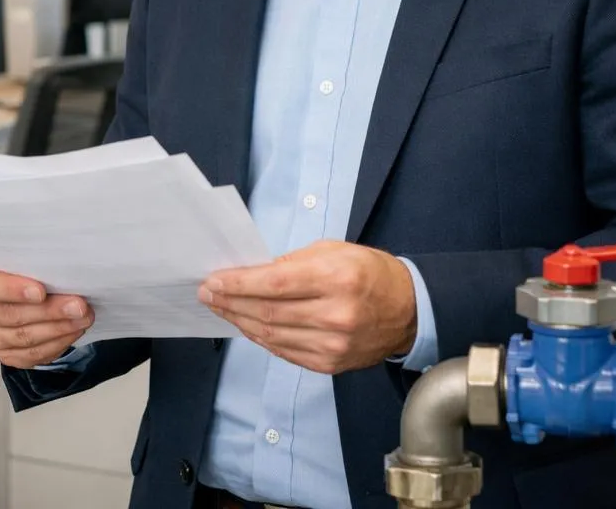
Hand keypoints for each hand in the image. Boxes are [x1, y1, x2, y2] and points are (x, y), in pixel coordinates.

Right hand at [0, 261, 93, 368]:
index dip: (13, 289)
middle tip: (79, 306)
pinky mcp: (6, 355)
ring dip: (59, 328)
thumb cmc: (19, 272)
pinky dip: (57, 344)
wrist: (13, 294)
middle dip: (50, 311)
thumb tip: (61, 266)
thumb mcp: (18, 259)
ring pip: (25, 338)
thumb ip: (30, 262)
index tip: (41, 291)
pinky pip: (33, 355)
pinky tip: (73, 331)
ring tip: (83, 318)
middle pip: (12, 315)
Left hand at [199, 240, 415, 374]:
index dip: (237, 284)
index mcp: (336, 278)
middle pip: (268, 312)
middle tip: (207, 295)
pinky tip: (246, 325)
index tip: (212, 281)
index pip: (274, 283)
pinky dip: (261, 338)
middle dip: (230, 303)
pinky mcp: (331, 363)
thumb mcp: (332, 251)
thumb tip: (251, 273)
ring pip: (272, 335)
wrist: (409, 310)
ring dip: (240, 321)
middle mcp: (335, 314)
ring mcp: (333, 344)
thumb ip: (291, 263)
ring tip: (220, 309)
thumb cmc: (368, 272)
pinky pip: (285, 351)